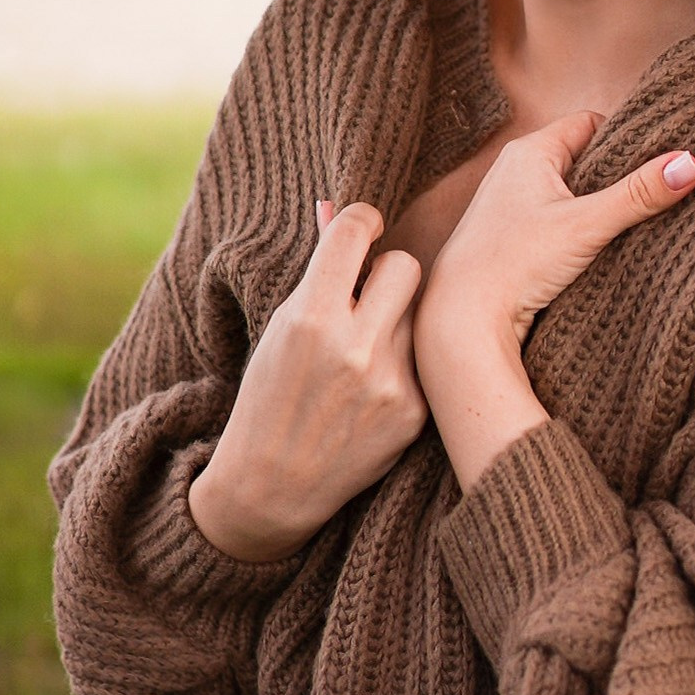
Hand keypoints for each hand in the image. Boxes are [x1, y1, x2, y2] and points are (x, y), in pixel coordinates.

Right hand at [188, 201, 424, 564]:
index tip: (364, 228)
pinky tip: (374, 388)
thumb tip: (335, 209)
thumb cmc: (269, 396)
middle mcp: (354, 347)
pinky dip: (404, 364)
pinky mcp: (414, 412)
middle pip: (406, 264)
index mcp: (310, 317)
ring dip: (398, 318)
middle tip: (369, 294)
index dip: (361, 220)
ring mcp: (390, 382)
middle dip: (387, 272)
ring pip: (421, 311)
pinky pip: (424, 359)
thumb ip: (317, 271)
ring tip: (367, 347)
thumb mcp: (280, 327)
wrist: (272, 486)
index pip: (354, 231)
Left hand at [413, 113, 694, 488]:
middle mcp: (514, 171)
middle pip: (582, 158)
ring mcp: (510, 206)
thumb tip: (691, 163)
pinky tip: (597, 250)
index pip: (590, 123)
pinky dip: (578, 230)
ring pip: (569, 193)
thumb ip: (639, 194)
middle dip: (616, 174)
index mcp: (529, 152)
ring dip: (597, 207)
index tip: (658, 158)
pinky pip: (556, 220)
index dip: (626, 137)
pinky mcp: (510, 239)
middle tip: (655, 190)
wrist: (462, 321)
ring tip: (632, 222)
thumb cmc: (514, 265)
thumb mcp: (586, 226)